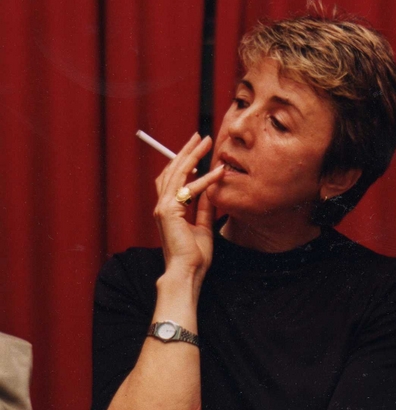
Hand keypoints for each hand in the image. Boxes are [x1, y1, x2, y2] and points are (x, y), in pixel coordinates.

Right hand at [153, 133, 223, 283]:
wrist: (187, 272)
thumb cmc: (195, 256)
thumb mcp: (203, 226)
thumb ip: (205, 208)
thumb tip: (211, 191)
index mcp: (168, 210)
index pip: (173, 178)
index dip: (184, 161)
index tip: (197, 149)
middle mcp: (163, 206)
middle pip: (172, 169)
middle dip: (187, 151)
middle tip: (201, 136)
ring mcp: (163, 207)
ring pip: (178, 173)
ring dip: (194, 156)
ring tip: (207, 142)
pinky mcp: (169, 211)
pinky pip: (189, 188)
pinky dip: (205, 179)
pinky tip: (219, 171)